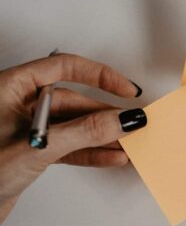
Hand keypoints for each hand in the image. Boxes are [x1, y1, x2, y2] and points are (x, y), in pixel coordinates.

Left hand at [0, 52, 145, 222]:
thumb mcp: (40, 146)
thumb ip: (85, 131)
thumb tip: (122, 119)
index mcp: (13, 87)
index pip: (65, 68)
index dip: (100, 76)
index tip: (125, 90)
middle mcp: (22, 105)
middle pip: (76, 101)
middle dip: (106, 115)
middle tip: (132, 124)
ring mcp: (30, 130)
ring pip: (76, 126)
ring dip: (103, 137)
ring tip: (128, 143)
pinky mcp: (35, 152)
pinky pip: (71, 147)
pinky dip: (92, 153)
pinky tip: (111, 158)